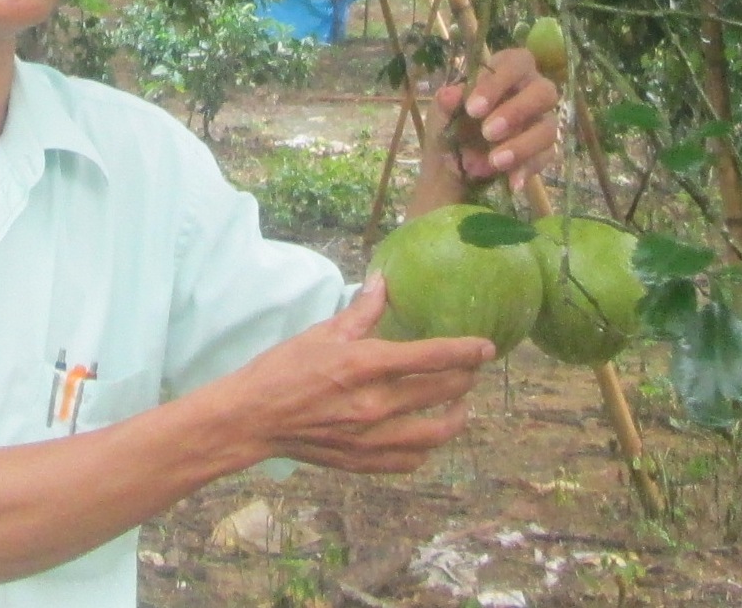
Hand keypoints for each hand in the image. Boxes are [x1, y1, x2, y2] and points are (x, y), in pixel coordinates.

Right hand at [204, 276, 490, 473]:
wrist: (254, 418)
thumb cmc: (283, 370)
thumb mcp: (321, 333)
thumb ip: (360, 311)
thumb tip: (383, 282)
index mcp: (364, 364)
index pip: (431, 356)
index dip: (466, 350)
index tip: (487, 347)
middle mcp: (374, 404)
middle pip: (441, 391)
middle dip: (465, 378)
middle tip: (471, 369)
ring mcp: (371, 437)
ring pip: (436, 432)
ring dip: (456, 416)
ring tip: (459, 405)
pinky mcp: (364, 461)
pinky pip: (412, 459)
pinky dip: (427, 446)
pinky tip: (426, 434)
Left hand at [422, 44, 559, 201]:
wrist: (453, 168)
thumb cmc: (454, 125)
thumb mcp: (442, 115)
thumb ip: (446, 103)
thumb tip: (449, 94)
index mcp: (507, 71)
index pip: (515, 63)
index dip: (498, 83)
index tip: (473, 109)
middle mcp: (531, 91)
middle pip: (544, 91)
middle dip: (516, 112)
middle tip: (487, 133)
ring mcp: (541, 121)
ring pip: (548, 127)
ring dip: (522, 145)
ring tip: (494, 161)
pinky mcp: (544, 151)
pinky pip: (546, 158)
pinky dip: (527, 169)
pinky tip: (511, 181)